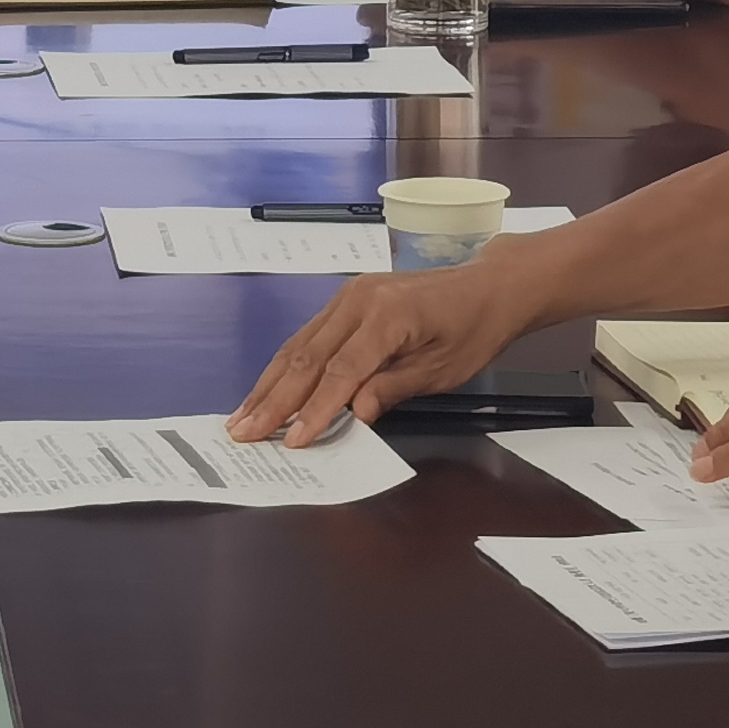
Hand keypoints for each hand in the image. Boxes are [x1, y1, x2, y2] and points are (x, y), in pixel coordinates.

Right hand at [228, 261, 537, 445]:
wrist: (485, 287)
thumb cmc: (472, 331)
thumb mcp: (442, 369)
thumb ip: (394, 388)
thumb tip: (354, 414)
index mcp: (386, 316)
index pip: (341, 371)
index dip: (314, 409)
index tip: (291, 440)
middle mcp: (357, 300)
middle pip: (307, 356)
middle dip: (273, 399)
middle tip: (243, 432)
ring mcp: (347, 296)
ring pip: (299, 345)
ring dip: (269, 383)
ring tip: (243, 416)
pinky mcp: (345, 300)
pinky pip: (308, 336)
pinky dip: (285, 366)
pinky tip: (268, 389)